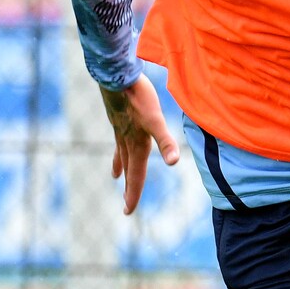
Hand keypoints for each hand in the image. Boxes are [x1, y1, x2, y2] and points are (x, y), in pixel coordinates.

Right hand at [100, 78, 178, 215]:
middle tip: (126, 206)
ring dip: (121, 168)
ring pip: (121, 155)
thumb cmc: (138, 98)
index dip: (133, 194)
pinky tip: (119, 140)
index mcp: (136, 145)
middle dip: (129, 188)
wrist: (116, 77)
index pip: (135, 175)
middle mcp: (126, 141)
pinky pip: (118, 139)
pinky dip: (118, 147)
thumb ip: (166, 142)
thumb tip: (174, 163)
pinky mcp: (119, 119)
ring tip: (115, 177)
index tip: (128, 211)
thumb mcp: (156, 120)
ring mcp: (120, 130)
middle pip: (129, 170)